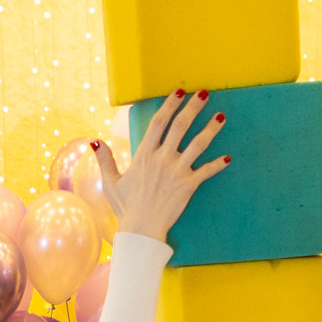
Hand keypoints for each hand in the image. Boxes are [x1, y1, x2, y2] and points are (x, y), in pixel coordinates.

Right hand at [93, 91, 229, 244]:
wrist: (141, 229)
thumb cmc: (126, 206)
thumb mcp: (111, 182)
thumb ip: (105, 159)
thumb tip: (93, 141)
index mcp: (145, 154)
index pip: (159, 122)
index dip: (170, 104)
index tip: (179, 92)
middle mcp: (162, 159)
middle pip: (181, 126)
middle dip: (193, 107)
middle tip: (204, 93)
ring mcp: (177, 171)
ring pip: (198, 144)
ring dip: (211, 129)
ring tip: (221, 116)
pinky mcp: (188, 186)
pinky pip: (206, 172)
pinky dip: (218, 164)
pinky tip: (228, 157)